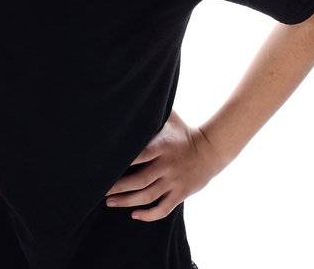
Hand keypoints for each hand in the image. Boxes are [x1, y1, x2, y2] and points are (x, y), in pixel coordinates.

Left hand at [106, 109, 229, 220]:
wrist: (213, 149)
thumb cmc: (186, 133)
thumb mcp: (171, 119)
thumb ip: (153, 111)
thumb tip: (133, 97)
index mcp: (163, 146)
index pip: (139, 156)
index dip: (121, 163)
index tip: (102, 167)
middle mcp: (168, 165)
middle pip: (139, 181)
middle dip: (117, 188)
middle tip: (100, 190)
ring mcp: (175, 181)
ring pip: (147, 197)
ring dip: (126, 202)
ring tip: (110, 202)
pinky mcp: (181, 193)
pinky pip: (163, 209)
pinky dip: (148, 215)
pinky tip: (135, 215)